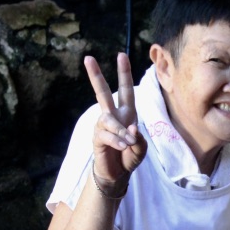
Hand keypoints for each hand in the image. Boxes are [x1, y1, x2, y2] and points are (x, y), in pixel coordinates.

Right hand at [83, 53, 146, 186]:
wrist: (117, 174)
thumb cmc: (129, 157)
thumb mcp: (141, 149)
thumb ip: (140, 139)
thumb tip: (132, 129)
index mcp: (126, 114)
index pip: (126, 90)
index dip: (124, 73)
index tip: (121, 55)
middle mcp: (113, 116)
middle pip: (102, 92)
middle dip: (95, 75)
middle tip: (88, 58)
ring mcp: (103, 126)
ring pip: (108, 119)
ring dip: (120, 131)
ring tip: (128, 144)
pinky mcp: (97, 138)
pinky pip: (106, 135)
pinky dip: (117, 141)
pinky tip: (123, 147)